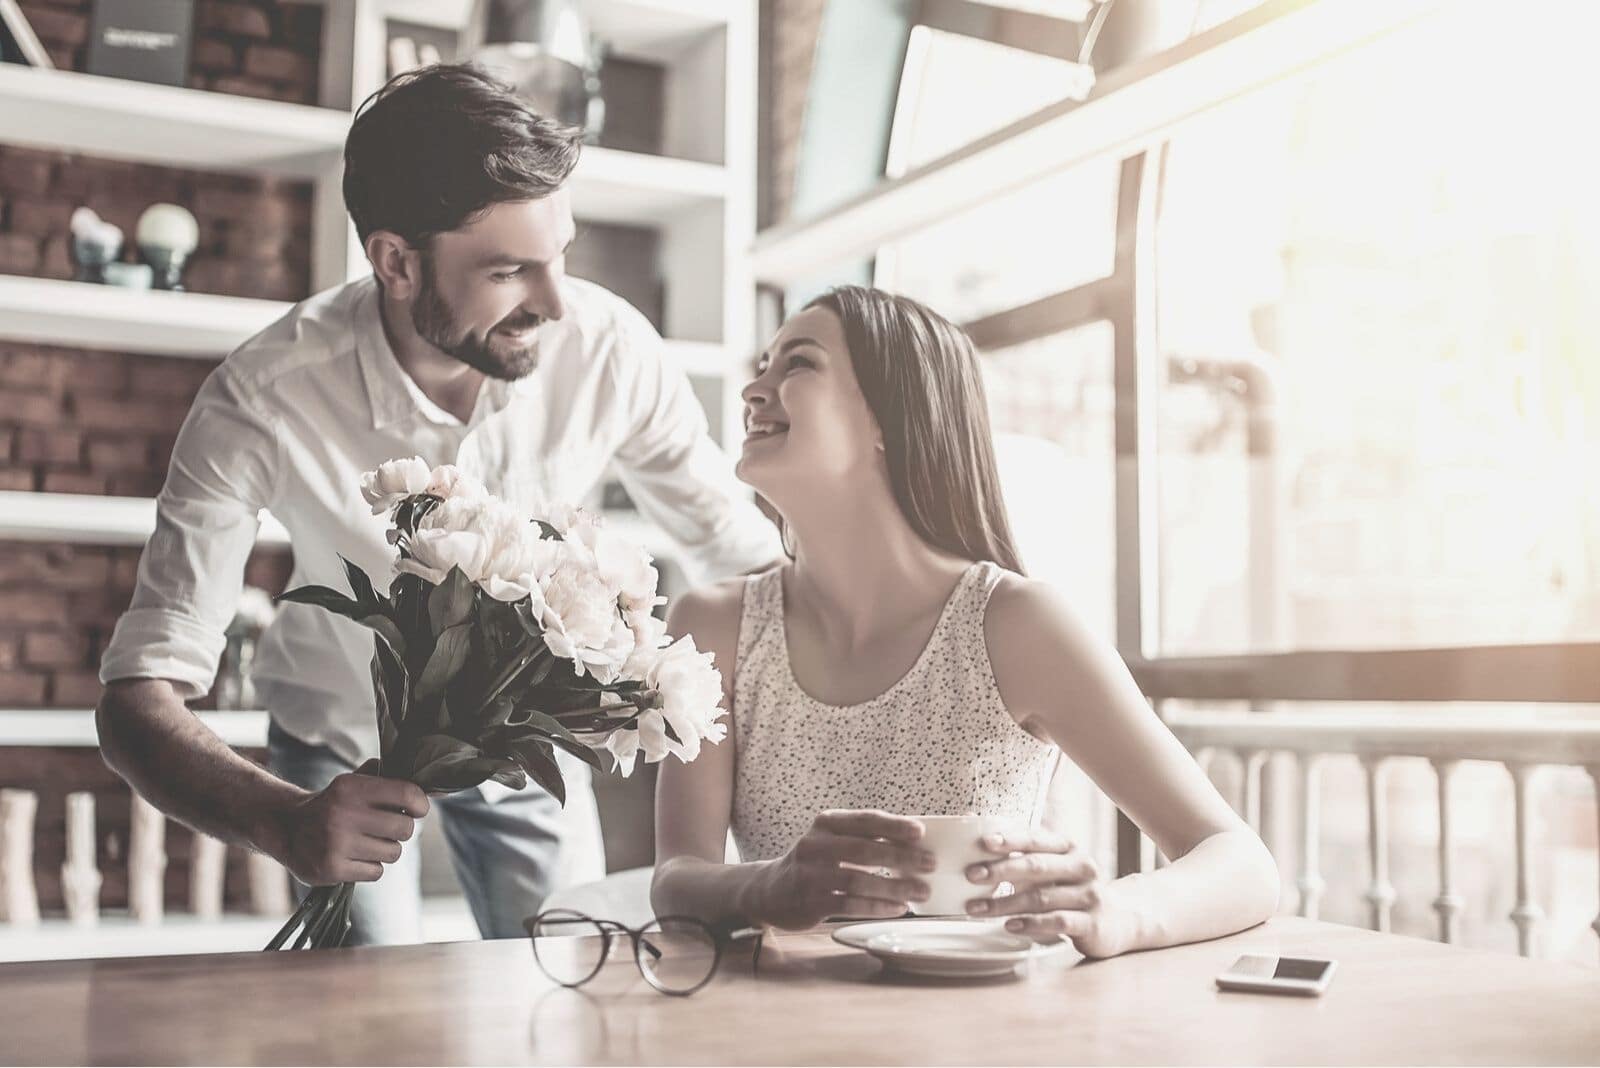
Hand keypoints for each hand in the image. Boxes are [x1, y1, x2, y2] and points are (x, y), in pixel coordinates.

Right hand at [273, 759, 429, 885]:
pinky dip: (371, 867)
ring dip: (386, 850)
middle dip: (402, 830)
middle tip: (389, 828)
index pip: (406, 794)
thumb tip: (436, 789)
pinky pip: (376, 872)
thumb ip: (390, 778)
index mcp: (351, 787)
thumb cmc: (335, 804)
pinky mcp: (332, 869)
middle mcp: (343, 814)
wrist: (288, 828)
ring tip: (367, 842)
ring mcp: (336, 844)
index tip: (418, 809)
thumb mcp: (355, 781)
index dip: (420, 804)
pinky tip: (355, 857)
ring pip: (393, 853)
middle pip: (405, 829)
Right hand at [751, 809, 934, 929]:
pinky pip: (849, 905)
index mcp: (826, 823)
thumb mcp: (832, 840)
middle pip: (864, 850)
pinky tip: (897, 908)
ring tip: (920, 892)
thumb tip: (914, 841)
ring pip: (858, 880)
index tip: (921, 832)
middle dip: (901, 857)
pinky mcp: (809, 902)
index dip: (894, 825)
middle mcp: (815, 845)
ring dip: (894, 887)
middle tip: (930, 865)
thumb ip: (864, 838)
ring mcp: (810, 875)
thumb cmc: (815, 862)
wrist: (770, 889)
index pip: (864, 820)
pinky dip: (877, 907)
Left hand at [962, 828, 1129, 957]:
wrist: (1117, 920)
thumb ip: (1021, 855)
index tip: (983, 843)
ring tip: (977, 908)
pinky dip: (1031, 924)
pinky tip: (1009, 926)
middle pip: (1037, 866)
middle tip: (971, 875)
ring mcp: (1089, 895)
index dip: (1010, 840)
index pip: (1036, 839)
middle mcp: (1081, 867)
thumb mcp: (1052, 867)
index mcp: (1068, 847)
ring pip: (1042, 897)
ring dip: (1005, 903)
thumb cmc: (1071, 889)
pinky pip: (1058, 921)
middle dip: (1001, 870)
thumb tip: (973, 836)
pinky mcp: (1092, 923)